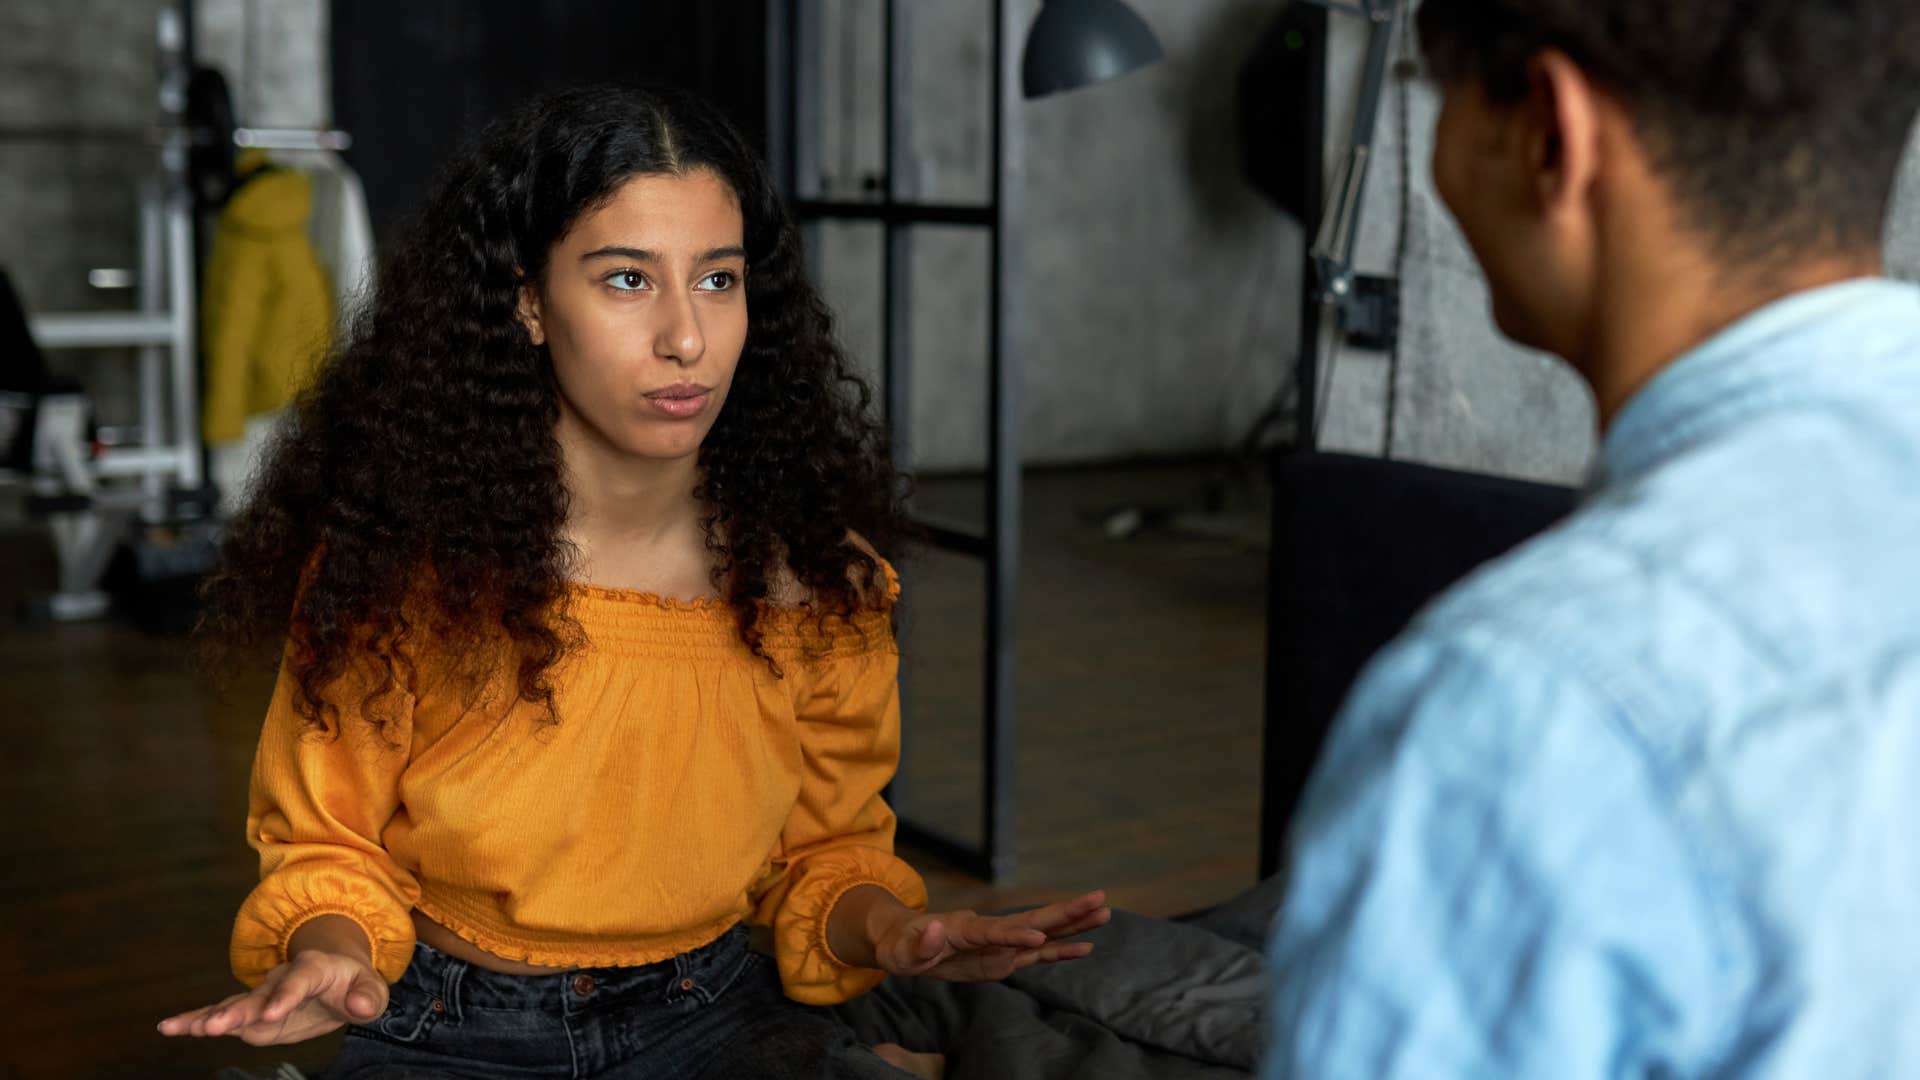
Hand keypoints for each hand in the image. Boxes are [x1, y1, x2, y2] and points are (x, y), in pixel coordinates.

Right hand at [157, 949, 387, 1045]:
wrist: (335, 978)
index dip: (286, 995)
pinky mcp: (250, 1013)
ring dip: (210, 1017)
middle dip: (237, 1010)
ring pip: (233, 1005)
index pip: (299, 980)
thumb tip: (358, 1006)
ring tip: (182, 1028)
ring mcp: (262, 996)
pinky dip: (195, 1021)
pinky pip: (220, 1016)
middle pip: (258, 994)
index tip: (272, 1013)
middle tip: (215, 1025)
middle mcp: (281, 979)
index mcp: (314, 968)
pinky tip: (170, 1027)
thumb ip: (368, 997)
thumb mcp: (371, 989)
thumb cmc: (353, 984)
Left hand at [870, 889, 1111, 981]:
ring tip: (1105, 913)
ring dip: (1072, 925)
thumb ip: (921, 945)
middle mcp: (990, 931)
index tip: (1039, 938)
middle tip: (1099, 899)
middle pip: (1033, 921)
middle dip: (1065, 913)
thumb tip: (935, 931)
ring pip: (1043, 933)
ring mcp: (1000, 943)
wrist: (906, 942)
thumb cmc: (902, 946)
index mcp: (965, 929)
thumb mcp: (902, 950)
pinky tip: (1085, 948)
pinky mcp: (1004, 957)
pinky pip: (1038, 953)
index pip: (995, 932)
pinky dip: (1061, 951)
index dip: (1015, 935)